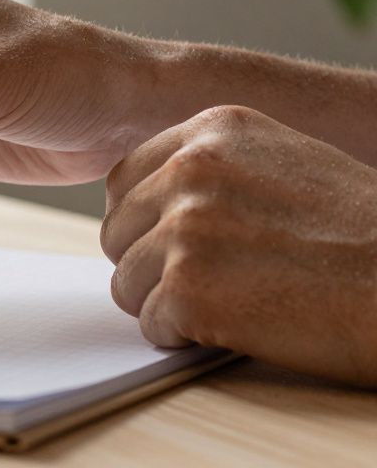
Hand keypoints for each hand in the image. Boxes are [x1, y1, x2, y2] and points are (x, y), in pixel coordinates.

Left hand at [102, 105, 376, 385]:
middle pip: (117, 232)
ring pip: (126, 282)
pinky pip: (151, 324)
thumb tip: (150, 198)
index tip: (181, 243)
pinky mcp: (187, 288)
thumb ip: (215, 169)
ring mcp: (184, 228)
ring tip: (234, 301)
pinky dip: (183, 337)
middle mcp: (189, 170)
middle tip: (210, 281)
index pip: (125, 179)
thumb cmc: (362, 234)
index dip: (146, 222)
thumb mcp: (286, 164)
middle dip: (150, 264)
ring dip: (167, 303)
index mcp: (211, 132)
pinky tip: (237, 326)